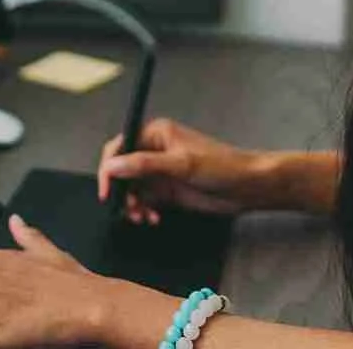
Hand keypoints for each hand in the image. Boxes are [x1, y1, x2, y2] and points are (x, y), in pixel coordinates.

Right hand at [98, 117, 252, 223]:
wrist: (246, 187)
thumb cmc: (219, 165)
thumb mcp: (180, 164)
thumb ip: (144, 165)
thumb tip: (112, 166)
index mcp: (155, 133)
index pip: (119, 146)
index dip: (109, 168)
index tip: (106, 190)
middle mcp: (153, 150)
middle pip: (122, 170)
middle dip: (121, 191)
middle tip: (127, 209)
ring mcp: (160, 172)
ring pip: (131, 189)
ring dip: (131, 204)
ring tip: (141, 217)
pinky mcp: (166, 190)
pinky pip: (144, 201)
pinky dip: (143, 211)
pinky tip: (152, 219)